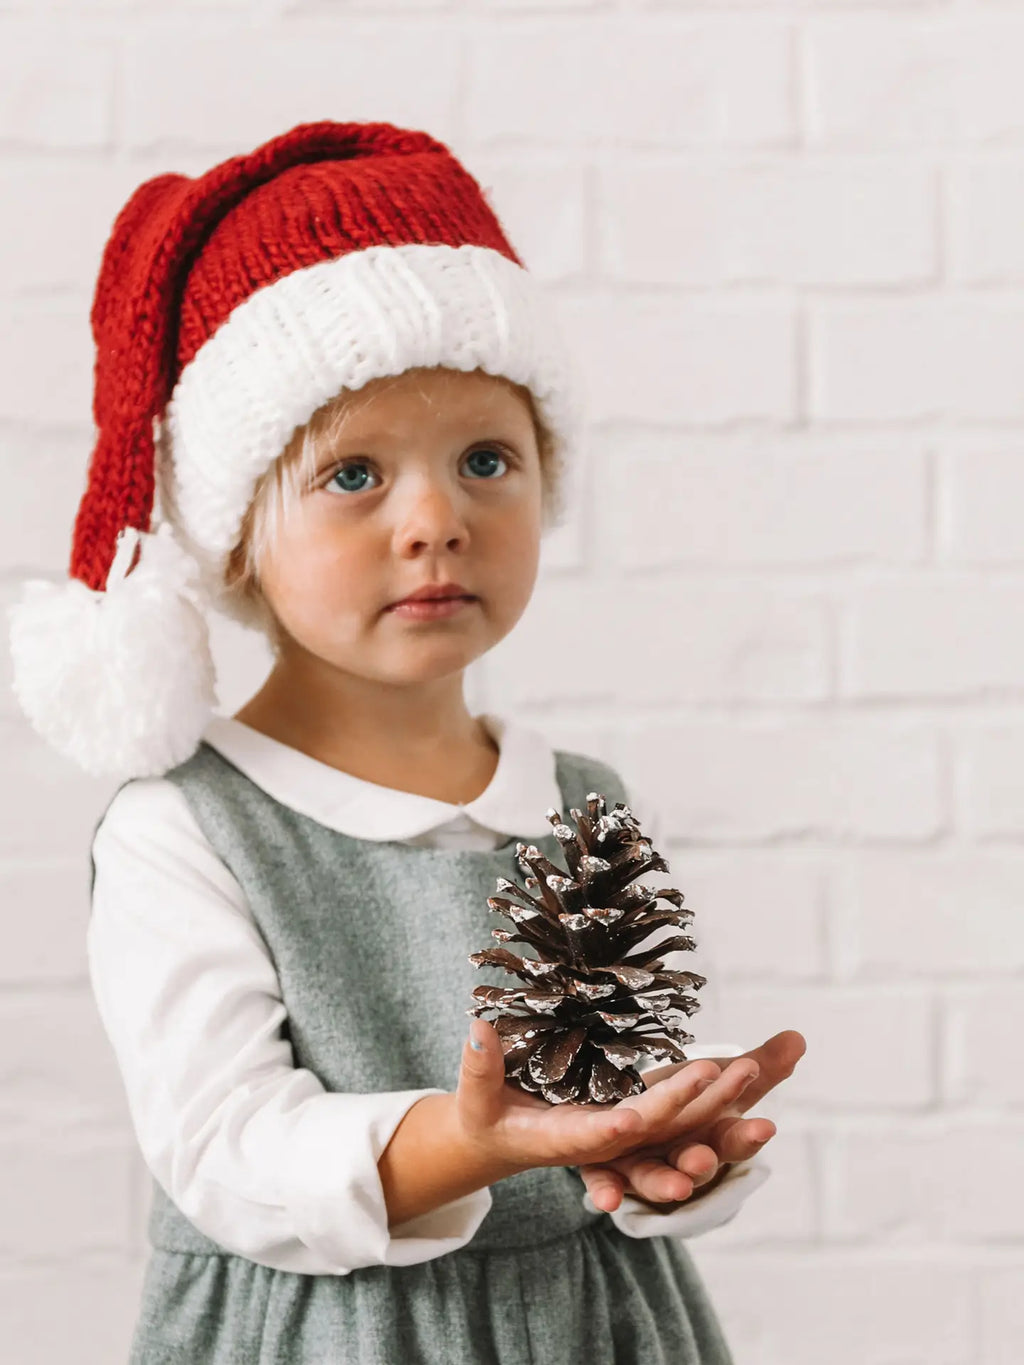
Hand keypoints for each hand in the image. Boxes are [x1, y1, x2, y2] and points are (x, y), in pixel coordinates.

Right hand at [454, 1019, 735, 1180]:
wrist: (504, 1137)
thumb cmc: (487, 1115)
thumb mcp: (477, 1097)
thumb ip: (478, 1066)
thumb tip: (476, 1026)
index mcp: (562, 1140)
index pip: (591, 1138)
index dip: (611, 1131)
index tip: (632, 1119)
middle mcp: (603, 1138)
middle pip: (650, 1128)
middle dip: (684, 1105)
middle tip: (721, 1072)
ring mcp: (626, 1127)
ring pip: (679, 1120)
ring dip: (716, 1099)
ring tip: (754, 1067)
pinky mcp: (639, 1112)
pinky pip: (686, 1107)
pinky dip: (717, 1092)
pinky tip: (757, 1066)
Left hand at [577, 1029, 806, 1212]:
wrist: (608, 1121)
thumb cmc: (673, 1102)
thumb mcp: (712, 1079)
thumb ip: (756, 1067)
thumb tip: (798, 1038)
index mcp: (704, 1134)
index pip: (730, 1138)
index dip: (746, 1136)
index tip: (766, 1126)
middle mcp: (672, 1154)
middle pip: (693, 1159)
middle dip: (702, 1159)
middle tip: (707, 1155)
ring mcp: (634, 1162)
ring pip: (649, 1176)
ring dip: (662, 1183)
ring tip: (676, 1184)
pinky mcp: (594, 1162)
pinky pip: (599, 1179)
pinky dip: (604, 1187)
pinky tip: (605, 1199)